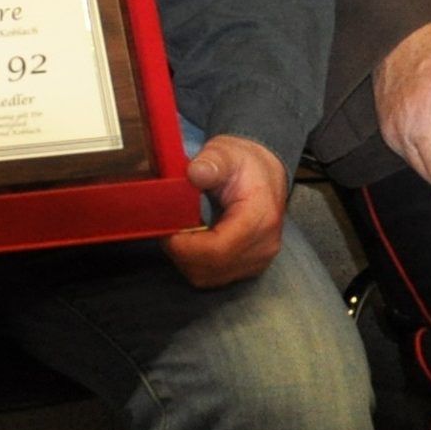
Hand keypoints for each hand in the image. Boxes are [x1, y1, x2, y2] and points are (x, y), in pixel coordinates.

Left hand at [164, 134, 290, 287]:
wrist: (265, 174)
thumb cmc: (244, 163)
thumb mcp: (226, 153)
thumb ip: (211, 162)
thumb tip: (195, 172)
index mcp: (261, 218)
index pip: (219, 249)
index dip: (186, 246)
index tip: (165, 230)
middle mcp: (263, 246)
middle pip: (212, 267)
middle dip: (181, 252)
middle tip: (166, 228)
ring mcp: (258, 260)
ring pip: (210, 277)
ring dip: (186, 259)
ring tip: (177, 233)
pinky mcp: (249, 267)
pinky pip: (215, 276)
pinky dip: (196, 262)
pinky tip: (189, 241)